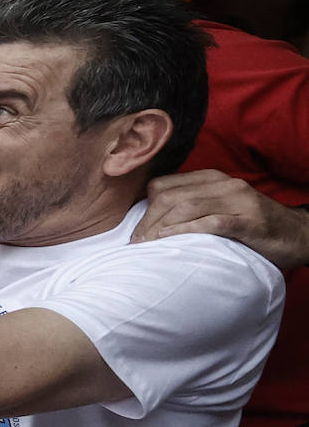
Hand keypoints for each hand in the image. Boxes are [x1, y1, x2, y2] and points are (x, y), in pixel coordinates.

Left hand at [131, 169, 308, 269]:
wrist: (298, 234)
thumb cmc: (251, 225)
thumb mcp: (219, 208)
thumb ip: (191, 206)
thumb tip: (150, 222)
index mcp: (210, 179)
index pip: (162, 186)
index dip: (143, 208)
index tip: (134, 232)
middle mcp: (223, 184)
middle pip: (169, 197)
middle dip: (147, 222)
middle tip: (135, 245)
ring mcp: (237, 201)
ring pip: (185, 207)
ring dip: (160, 229)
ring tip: (146, 247)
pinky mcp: (248, 221)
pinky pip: (211, 222)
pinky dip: (186, 231)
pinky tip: (170, 242)